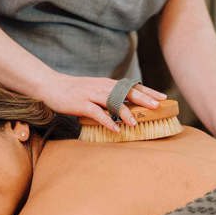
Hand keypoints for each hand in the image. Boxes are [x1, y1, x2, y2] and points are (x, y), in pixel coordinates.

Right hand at [40, 74, 166, 131]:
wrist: (52, 86)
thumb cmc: (76, 91)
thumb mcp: (97, 91)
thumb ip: (111, 97)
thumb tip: (128, 108)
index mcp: (109, 84)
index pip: (132, 87)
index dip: (148, 92)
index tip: (163, 97)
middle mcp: (103, 87)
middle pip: (126, 92)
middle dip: (143, 99)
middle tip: (158, 106)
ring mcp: (92, 95)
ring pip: (113, 102)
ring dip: (125, 113)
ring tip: (136, 123)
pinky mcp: (81, 104)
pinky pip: (96, 113)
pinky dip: (107, 121)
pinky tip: (115, 130)